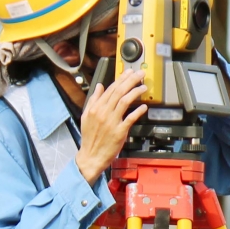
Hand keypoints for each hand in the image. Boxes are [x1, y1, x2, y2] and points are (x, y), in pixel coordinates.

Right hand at [76, 68, 147, 182]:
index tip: (129, 72)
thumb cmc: (90, 137)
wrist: (91, 156)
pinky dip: (137, 111)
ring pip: (124, 102)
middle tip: (140, 74)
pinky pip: (130, 118)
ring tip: (143, 87)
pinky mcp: (119, 132)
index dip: (121, 79)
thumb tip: (99, 86)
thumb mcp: (86, 116)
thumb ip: (93, 100)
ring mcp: (111, 122)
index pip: (110, 89)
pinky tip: (144, 106)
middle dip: (131, 81)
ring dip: (135, 92)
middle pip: (119, 92)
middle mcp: (103, 113)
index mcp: (95, 108)